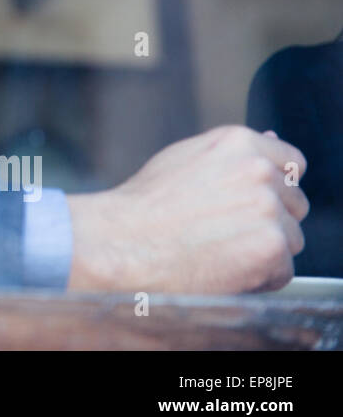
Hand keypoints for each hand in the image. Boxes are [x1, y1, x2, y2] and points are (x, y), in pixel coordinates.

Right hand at [66, 125, 308, 293]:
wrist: (122, 242)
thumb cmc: (144, 205)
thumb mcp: (185, 159)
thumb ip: (233, 153)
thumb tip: (271, 138)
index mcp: (239, 142)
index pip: (292, 163)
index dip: (273, 188)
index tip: (249, 204)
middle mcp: (259, 170)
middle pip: (295, 203)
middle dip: (270, 220)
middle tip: (225, 231)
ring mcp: (268, 208)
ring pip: (291, 239)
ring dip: (264, 250)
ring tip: (218, 250)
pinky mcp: (271, 247)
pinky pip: (282, 271)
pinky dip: (258, 278)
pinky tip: (222, 269)